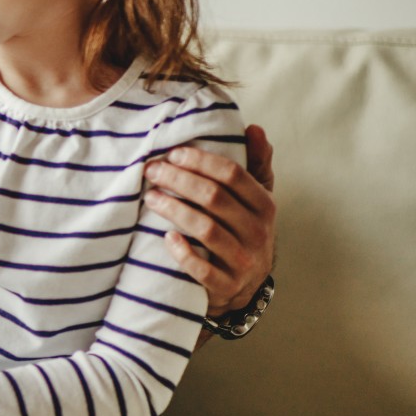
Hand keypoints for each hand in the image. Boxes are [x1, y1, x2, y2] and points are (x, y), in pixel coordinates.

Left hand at [146, 124, 276, 315]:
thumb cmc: (243, 230)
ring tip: (150, 197)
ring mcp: (244, 261)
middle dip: (179, 180)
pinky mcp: (227, 286)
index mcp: (265, 205)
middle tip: (152, 171)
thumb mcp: (255, 199)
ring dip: (174, 209)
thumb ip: (255, 164)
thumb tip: (255, 128)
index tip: (173, 152)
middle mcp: (258, 232)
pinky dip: (183, 252)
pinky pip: (203, 269)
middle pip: (214, 198)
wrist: (244, 285)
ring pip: (206, 229)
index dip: (200, 160)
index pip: (232, 174)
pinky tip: (166, 237)